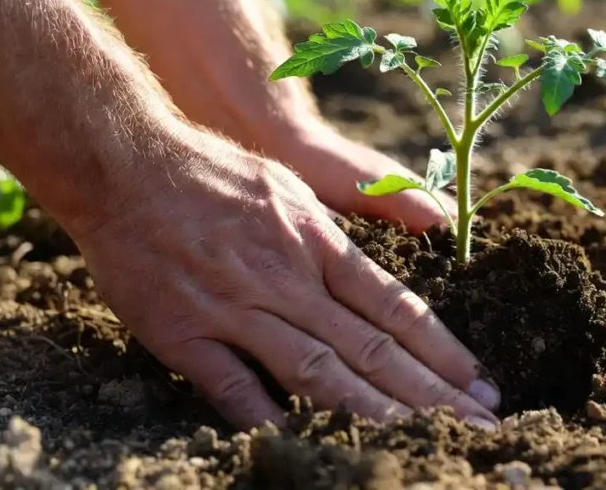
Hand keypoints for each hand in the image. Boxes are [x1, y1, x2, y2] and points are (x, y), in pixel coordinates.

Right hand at [70, 125, 497, 429]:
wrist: (127, 164)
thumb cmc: (219, 172)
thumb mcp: (297, 183)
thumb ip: (353, 217)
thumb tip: (428, 220)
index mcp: (316, 242)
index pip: (395, 307)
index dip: (441, 350)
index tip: (478, 382)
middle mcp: (286, 278)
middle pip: (370, 346)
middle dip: (429, 391)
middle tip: (478, 422)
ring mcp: (235, 307)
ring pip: (315, 370)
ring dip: (372, 410)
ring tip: (421, 438)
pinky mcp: (185, 332)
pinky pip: (232, 386)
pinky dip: (269, 416)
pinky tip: (309, 441)